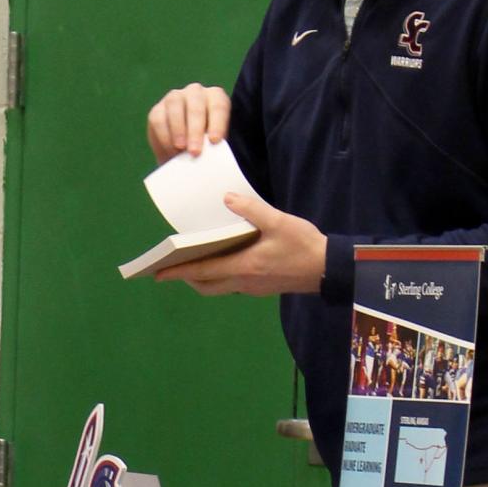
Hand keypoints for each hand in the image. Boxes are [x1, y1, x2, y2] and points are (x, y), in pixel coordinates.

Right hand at [145, 84, 230, 163]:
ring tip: (180, 149)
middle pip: (196, 106)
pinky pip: (158, 120)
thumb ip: (215, 146)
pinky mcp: (157, 110)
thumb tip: (212, 156)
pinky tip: (169, 151)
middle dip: (195, 130)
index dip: (217, 123)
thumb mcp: (214, 144)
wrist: (185, 149)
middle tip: (195, 151)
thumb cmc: (205, 145)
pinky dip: (164, 137)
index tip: (215, 141)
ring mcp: (174, 98)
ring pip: (175, 106)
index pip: (218, 106)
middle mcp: (195, 92)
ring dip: (178, 129)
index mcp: (216, 97)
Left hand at [156, 190, 327, 295]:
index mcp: (244, 266)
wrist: (329, 269)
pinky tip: (222, 260)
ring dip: (203, 278)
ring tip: (194, 263)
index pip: (203, 271)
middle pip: (206, 285)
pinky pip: (232, 285)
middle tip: (172, 268)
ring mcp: (252, 287)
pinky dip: (220, 276)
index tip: (158, 274)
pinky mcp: (261, 288)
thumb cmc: (304, 245)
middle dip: (187, 278)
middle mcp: (243, 281)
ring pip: (218, 287)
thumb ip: (252, 209)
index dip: (179, 272)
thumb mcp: (280, 221)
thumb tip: (227, 198)